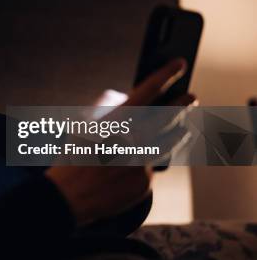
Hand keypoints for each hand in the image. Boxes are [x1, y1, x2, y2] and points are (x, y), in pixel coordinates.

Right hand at [44, 58, 197, 226]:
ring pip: (170, 142)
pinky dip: (149, 161)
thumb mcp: (82, 126)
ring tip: (184, 126)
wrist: (68, 197)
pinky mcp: (145, 182)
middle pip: (168, 115)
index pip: (148, 90)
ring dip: (179, 131)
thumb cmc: (72, 157)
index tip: (179, 63)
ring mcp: (142, 162)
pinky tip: (144, 159)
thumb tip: (122, 100)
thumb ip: (106, 111)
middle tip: (191, 97)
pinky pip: (152, 167)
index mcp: (117, 121)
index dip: (166, 74)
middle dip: (183, 103)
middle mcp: (133, 139)